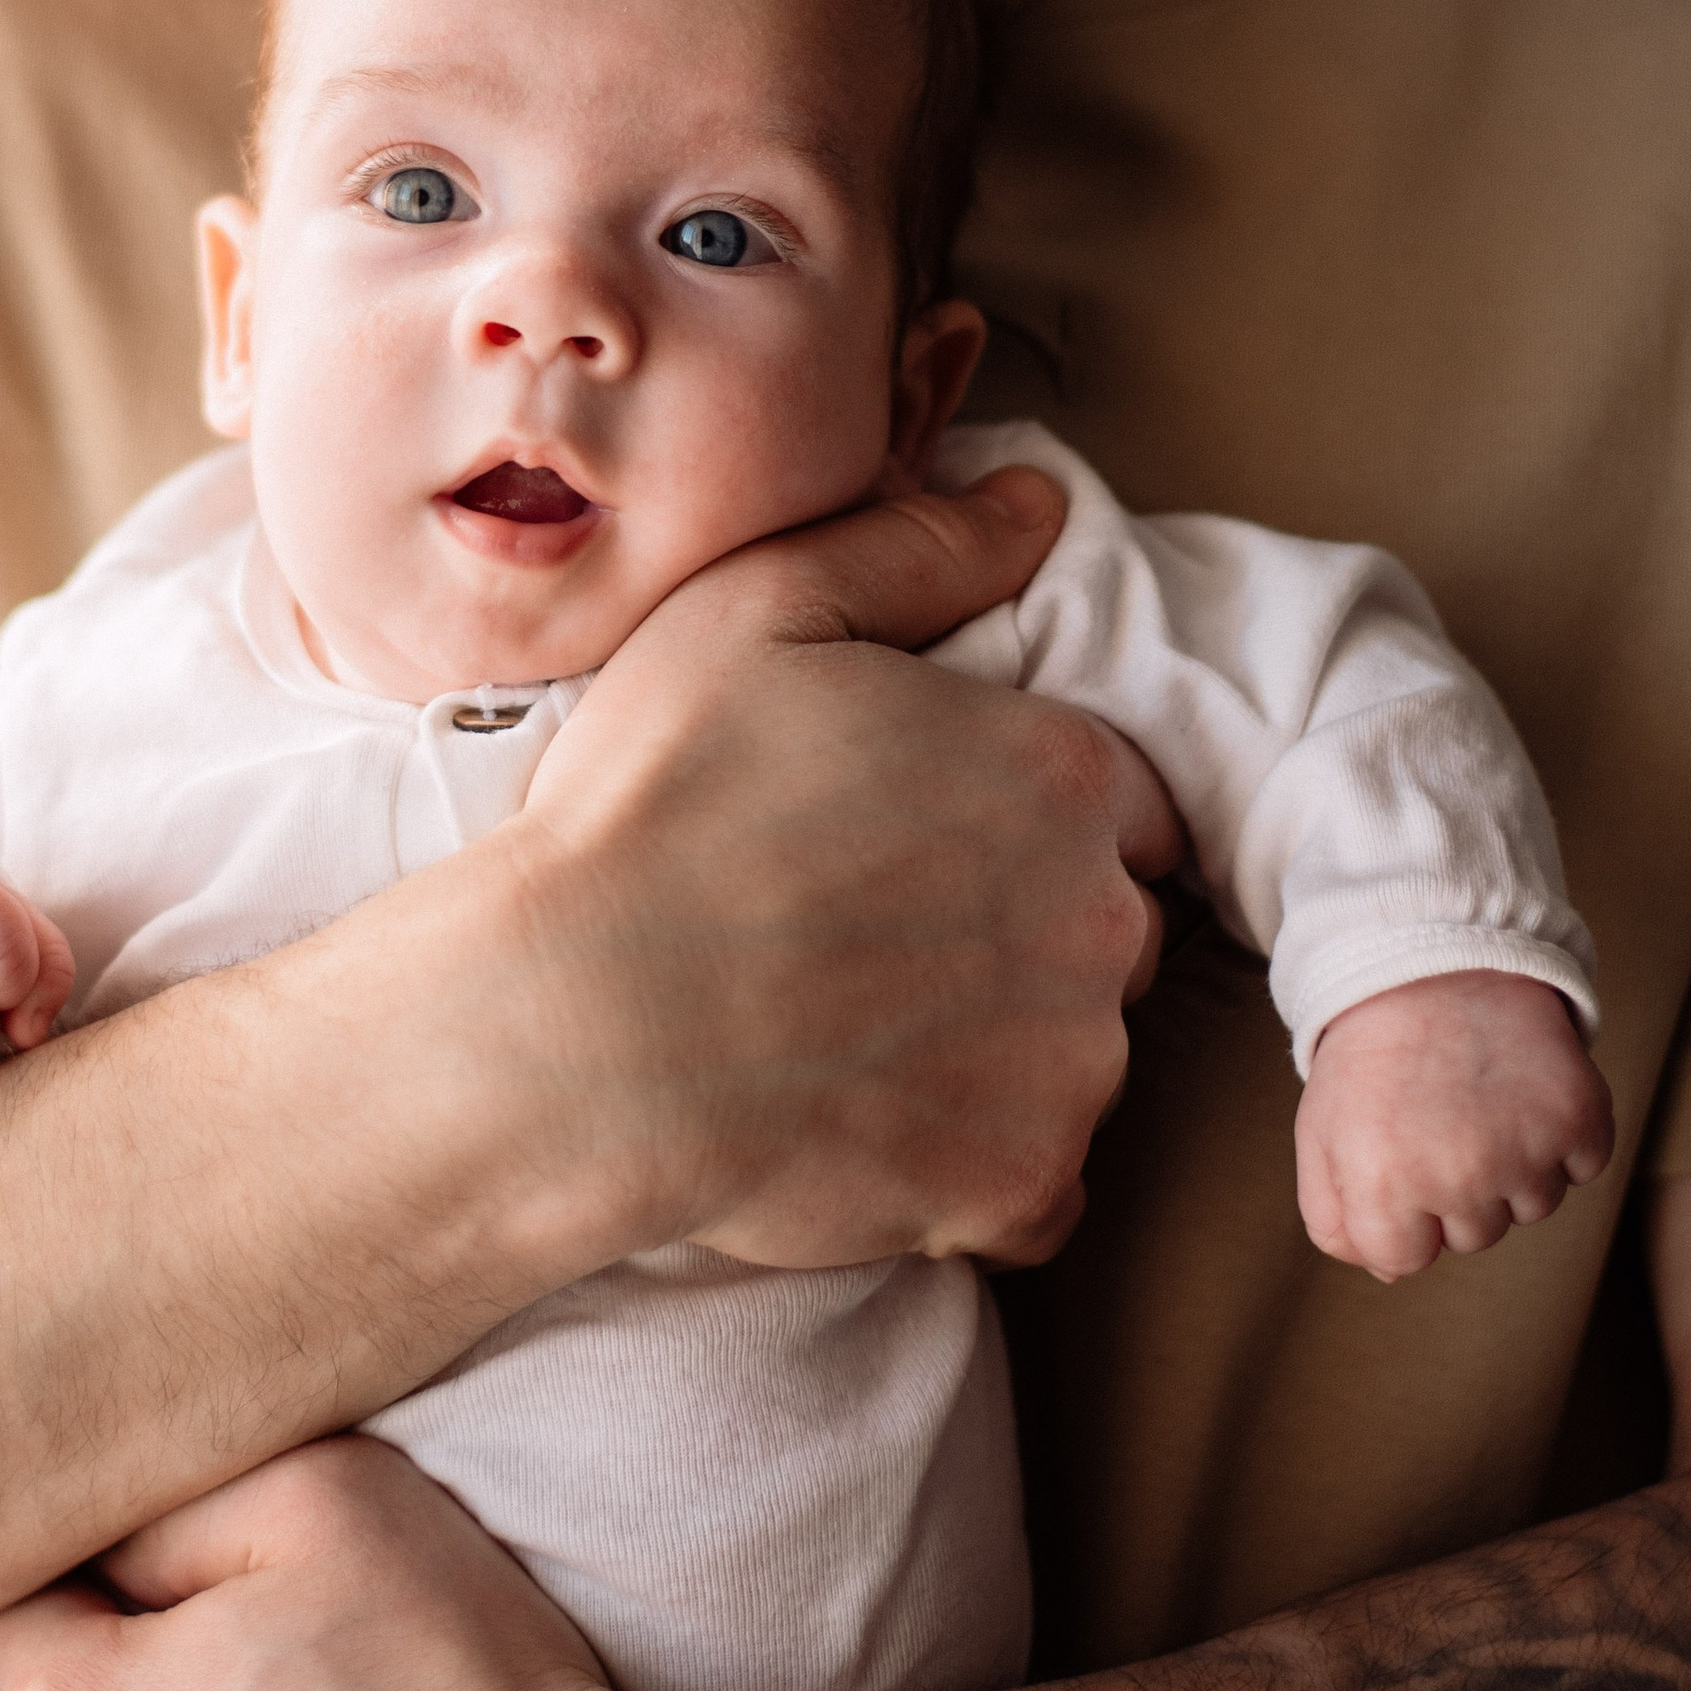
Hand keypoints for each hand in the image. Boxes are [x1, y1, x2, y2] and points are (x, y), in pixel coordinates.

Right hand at [511, 467, 1180, 1267]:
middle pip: (1106, 929)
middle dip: (1021, 934)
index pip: (1115, 801)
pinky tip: (873, 1127)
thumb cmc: (656, 804)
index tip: (919, 843)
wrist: (575, 1026)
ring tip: (856, 1034)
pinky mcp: (1017, 1186)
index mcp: (1061, 769)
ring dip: (1001, 1052)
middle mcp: (1099, 916)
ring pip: (1078, 1057)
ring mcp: (1070, 1065)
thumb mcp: (762, 613)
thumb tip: (1038, 503)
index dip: (1017, 819)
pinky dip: (980, 1171)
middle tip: (875, 939)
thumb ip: (919, 549)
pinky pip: (1043, 1187)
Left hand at [1296, 970, 1614, 1280]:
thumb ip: (1335, 1217)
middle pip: (1472, 1237)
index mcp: (1382, 1182)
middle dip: (1453, 1189)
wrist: (1433, 958)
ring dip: (1512, 1165)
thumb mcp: (1320, 1130)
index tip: (1394, 1158)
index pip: (1403, 1260)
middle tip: (1435, 1114)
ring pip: (1531, 1207)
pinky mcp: (1580, 1118)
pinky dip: (1563, 1136)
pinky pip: (1583, 1166)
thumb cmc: (1372, 1052)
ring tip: (1478, 1096)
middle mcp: (1458, 1176)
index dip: (1398, 1212)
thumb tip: (1388, 1270)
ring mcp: (1526, 1149)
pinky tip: (1524, 1088)